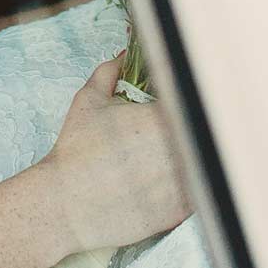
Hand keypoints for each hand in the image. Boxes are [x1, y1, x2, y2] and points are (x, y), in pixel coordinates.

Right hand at [37, 55, 190, 255]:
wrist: (67, 205)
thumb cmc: (76, 153)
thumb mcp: (88, 102)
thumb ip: (109, 73)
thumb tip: (122, 58)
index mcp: (163, 116)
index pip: (186, 101)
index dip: (178, 105)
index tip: (166, 111)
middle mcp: (179, 147)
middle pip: (196, 131)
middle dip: (182, 132)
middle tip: (158, 139)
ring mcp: (184, 180)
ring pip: (199, 162)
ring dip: (187, 159)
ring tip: (156, 163)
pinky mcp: (182, 209)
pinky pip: (195, 192)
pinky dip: (184, 187)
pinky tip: (158, 185)